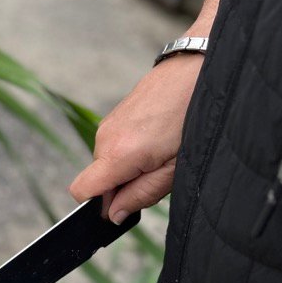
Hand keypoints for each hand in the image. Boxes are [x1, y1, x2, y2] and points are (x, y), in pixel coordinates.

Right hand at [68, 53, 202, 223]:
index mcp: (118, 155)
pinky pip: (115, 144)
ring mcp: (109, 123)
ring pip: (109, 161)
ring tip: (165, 150)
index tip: (125, 203)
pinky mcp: (116, 114)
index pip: (81, 191)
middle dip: (123, 185)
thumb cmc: (194, 117)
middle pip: (98, 179)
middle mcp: (105, 138)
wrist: (200, 67)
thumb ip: (140, 195)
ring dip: (131, 166)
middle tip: (160, 172)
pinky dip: (133, 149)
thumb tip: (113, 214)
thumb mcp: (174, 169)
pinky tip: (160, 136)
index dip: (99, 206)